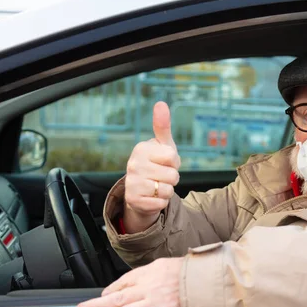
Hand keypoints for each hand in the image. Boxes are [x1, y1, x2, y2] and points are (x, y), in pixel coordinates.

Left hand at [76, 257, 184, 306]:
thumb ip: (145, 274)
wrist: (211, 283)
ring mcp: (157, 303)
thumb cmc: (191, 273)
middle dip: (96, 305)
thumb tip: (125, 285)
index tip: (99, 297)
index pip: (123, 282)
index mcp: (150, 272)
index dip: (108, 291)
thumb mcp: (165, 264)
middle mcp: (150, 287)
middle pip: (117, 298)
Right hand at [124, 101, 180, 232]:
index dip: (174, 162)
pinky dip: (161, 202)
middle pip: (173, 175)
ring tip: (157, 186)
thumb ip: (162, 126)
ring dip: (167, 191)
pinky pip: (161, 203)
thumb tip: (160, 103)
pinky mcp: (134, 200)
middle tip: (161, 176)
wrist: (143, 192)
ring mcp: (132, 183)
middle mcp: (133, 164)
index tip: (165, 161)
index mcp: (141, 149)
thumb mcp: (163, 146)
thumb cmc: (157, 164)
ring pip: (168, 190)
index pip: (173, 156)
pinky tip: (152, 197)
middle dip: (172, 178)